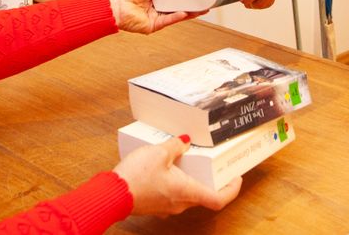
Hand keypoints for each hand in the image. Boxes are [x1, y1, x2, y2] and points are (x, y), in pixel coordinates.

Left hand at [105, 0, 191, 33]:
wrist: (116, 3)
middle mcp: (159, 4)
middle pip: (179, 3)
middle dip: (193, 1)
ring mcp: (158, 15)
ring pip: (178, 13)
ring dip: (190, 11)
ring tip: (203, 7)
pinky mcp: (155, 25)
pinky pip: (169, 20)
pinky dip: (178, 17)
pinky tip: (186, 12)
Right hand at [113, 136, 241, 216]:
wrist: (112, 194)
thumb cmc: (136, 177)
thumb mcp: (159, 152)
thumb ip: (175, 145)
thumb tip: (185, 140)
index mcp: (187, 191)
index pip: (218, 199)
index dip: (231, 189)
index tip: (236, 177)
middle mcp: (180, 203)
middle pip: (204, 195)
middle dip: (210, 180)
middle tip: (212, 163)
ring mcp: (167, 207)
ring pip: (187, 194)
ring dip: (190, 179)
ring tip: (187, 160)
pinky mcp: (156, 205)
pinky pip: (172, 194)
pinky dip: (175, 182)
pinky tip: (166, 167)